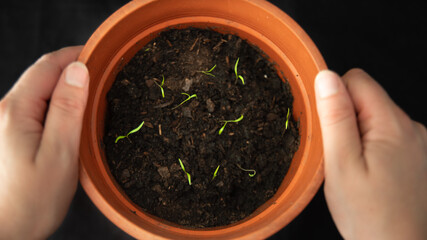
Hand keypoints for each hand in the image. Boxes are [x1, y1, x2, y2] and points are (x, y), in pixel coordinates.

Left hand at [0, 46, 88, 238]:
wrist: (6, 231)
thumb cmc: (32, 200)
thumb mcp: (59, 152)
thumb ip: (67, 108)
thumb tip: (78, 70)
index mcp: (17, 110)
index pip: (48, 65)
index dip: (76, 54)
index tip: (103, 54)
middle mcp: (6, 110)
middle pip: (42, 74)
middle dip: (73, 68)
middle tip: (105, 73)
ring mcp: (7, 122)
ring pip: (40, 90)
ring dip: (67, 85)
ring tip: (94, 92)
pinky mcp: (11, 134)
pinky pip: (38, 107)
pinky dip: (59, 102)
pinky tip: (75, 114)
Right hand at [315, 69, 426, 239]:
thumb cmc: (368, 213)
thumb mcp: (341, 163)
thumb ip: (335, 117)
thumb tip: (326, 77)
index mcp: (393, 124)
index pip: (357, 79)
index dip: (334, 97)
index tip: (327, 127)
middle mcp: (410, 127)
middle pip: (365, 98)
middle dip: (343, 118)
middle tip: (337, 154)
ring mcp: (415, 142)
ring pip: (372, 117)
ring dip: (354, 134)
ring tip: (351, 166)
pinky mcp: (413, 155)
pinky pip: (382, 135)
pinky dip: (367, 146)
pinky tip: (364, 172)